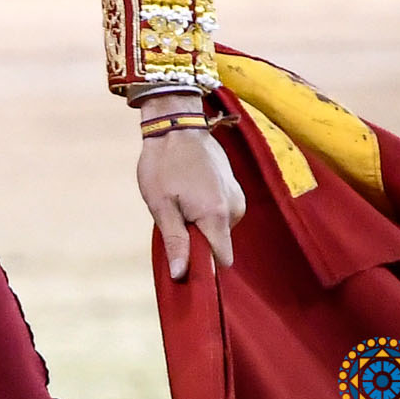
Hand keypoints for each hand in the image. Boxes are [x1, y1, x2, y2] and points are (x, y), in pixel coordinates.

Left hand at [137, 119, 245, 281]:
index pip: (223, 260)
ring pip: (220, 227)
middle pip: (219, 243)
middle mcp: (235, 209)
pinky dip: (208, 209)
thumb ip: (176, 241)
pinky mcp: (235, 187)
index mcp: (217, 217)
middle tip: (175, 217)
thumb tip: (181, 275)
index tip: (185, 257)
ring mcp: (238, 196)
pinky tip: (191, 190)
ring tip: (181, 199)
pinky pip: (223, 211)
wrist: (176, 123)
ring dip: (202, 222)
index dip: (205, 265)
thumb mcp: (161, 205)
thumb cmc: (164, 165)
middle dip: (199, 239)